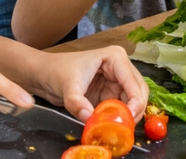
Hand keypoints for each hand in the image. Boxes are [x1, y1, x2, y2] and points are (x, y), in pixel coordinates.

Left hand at [32, 46, 148, 122]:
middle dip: (135, 110)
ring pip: (133, 101)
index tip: (128, 119)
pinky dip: (120, 116)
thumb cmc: (56, 71)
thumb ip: (77, 102)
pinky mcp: (111, 91)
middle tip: (126, 127)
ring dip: (128, 115)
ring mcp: (117, 80)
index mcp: (115, 57)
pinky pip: (122, 106)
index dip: (136, 102)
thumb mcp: (67, 86)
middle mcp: (121, 67)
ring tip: (118, 127)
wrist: (45, 74)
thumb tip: (88, 117)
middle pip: (139, 92)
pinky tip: (111, 123)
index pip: (134, 83)